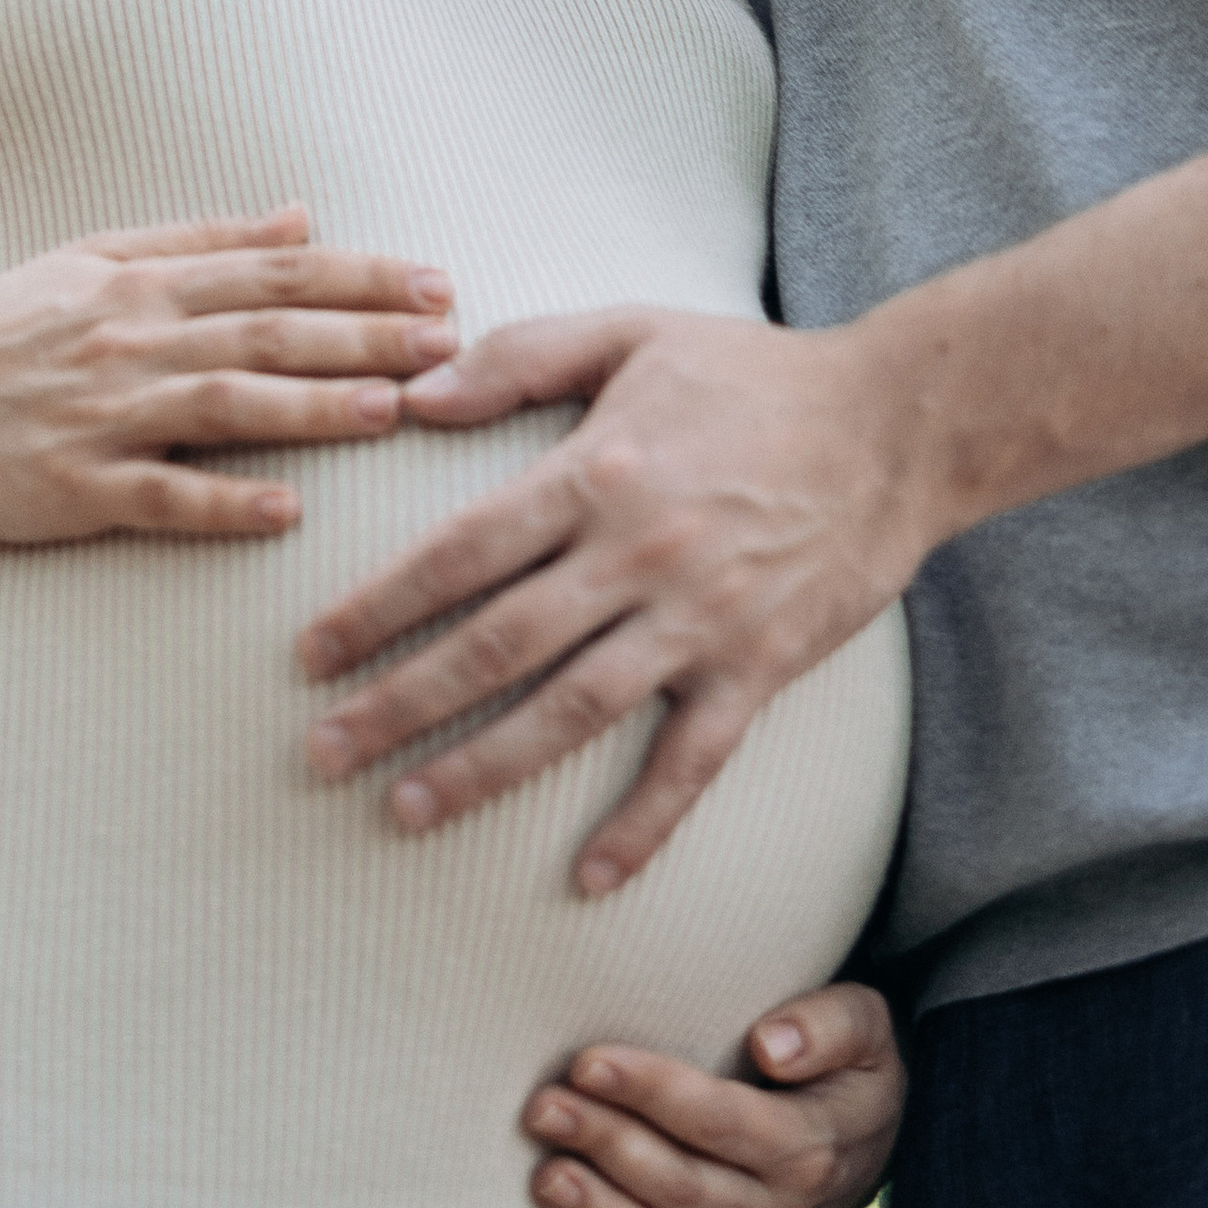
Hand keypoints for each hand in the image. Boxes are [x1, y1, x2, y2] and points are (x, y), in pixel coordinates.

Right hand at [0, 208, 458, 547]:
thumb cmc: (2, 326)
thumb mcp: (96, 258)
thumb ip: (201, 240)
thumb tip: (302, 218)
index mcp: (144, 285)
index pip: (275, 274)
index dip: (362, 279)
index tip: (439, 285)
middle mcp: (133, 341)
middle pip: (268, 333)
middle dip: (365, 337)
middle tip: (450, 346)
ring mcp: (104, 415)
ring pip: (225, 406)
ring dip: (313, 408)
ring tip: (392, 410)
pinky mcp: (73, 487)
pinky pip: (157, 496)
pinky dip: (222, 503)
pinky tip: (285, 512)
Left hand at [297, 309, 935, 892]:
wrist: (897, 424)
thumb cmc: (755, 373)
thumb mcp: (632, 331)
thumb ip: (521, 355)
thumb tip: (416, 393)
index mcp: (596, 472)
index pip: (461, 550)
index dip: (378, 605)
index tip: (310, 652)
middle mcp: (637, 554)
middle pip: (496, 643)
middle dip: (400, 702)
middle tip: (322, 752)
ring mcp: (699, 619)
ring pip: (573, 709)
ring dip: (484, 767)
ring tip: (405, 810)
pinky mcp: (758, 667)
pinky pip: (692, 760)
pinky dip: (644, 823)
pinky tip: (590, 877)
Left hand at [523, 984, 904, 1207]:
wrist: (868, 1142)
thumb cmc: (844, 1068)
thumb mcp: (863, 1027)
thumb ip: (828, 1026)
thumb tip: (770, 1046)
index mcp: (805, 1144)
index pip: (716, 1119)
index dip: (650, 1092)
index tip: (588, 1063)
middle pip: (680, 1184)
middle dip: (606, 1144)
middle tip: (543, 1108)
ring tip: (546, 1178)